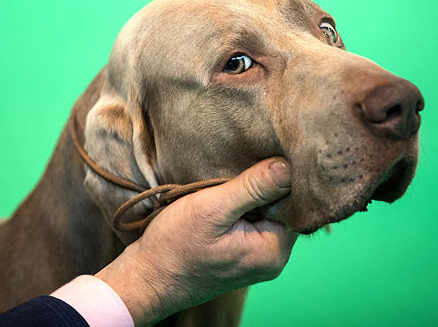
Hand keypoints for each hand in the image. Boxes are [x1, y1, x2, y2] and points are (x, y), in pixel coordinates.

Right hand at [95, 157, 296, 326]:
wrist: (145, 279)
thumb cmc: (174, 246)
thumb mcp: (212, 208)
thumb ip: (252, 187)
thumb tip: (288, 167)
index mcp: (272, 250)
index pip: (292, 201)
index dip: (276, 176)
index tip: (254, 159)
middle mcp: (271, 258)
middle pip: (279, 207)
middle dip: (258, 186)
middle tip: (230, 172)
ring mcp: (255, 258)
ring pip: (261, 213)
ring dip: (243, 196)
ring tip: (219, 188)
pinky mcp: (239, 255)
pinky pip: (247, 223)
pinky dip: (234, 209)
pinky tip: (215, 203)